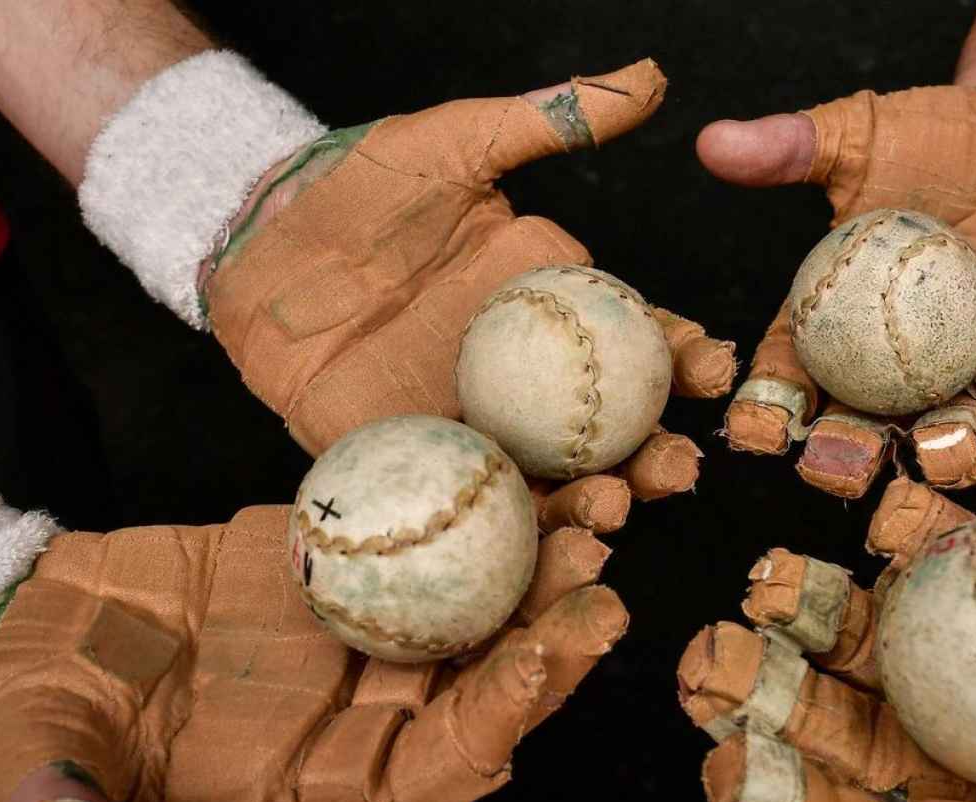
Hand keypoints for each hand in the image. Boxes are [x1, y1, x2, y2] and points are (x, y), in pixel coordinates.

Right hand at [0, 505, 624, 801]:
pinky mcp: (357, 574)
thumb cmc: (39, 712)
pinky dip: (488, 513)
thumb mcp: (38, 760)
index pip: (422, 783)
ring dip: (542, 575)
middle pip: (482, 699)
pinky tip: (536, 468)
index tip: (527, 670)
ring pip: (480, 620)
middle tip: (601, 588)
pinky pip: (436, 547)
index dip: (480, 735)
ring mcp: (367, 648)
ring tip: (598, 513)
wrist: (43, 624)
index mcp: (310, 793)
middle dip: (549, 652)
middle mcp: (361, 727)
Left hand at [202, 60, 734, 522]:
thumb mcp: (458, 142)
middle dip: (651, 461)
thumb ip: (551, 118)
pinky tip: (528, 547)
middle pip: (604, 434)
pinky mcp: (406, 462)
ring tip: (612, 516)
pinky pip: (458, 507)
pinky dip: (497, 535)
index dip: (681, 362)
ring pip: (542, 483)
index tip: (714, 375)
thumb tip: (651, 79)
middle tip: (674, 472)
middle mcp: (520, 380)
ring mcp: (466, 426)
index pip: (635, 342)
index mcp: (551, 312)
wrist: (261, 233)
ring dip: (587, 509)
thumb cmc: (364, 183)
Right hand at [698, 87, 975, 496]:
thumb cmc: (933, 138)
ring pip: (962, 438)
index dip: (767, 416)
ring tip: (934, 443)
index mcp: (840, 334)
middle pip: (867, 437)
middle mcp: (905, 372)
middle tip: (834, 460)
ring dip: (949, 453)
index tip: (757, 427)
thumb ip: (790, 148)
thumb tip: (711, 142)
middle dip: (847, 463)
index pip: (789, 385)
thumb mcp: (859, 138)